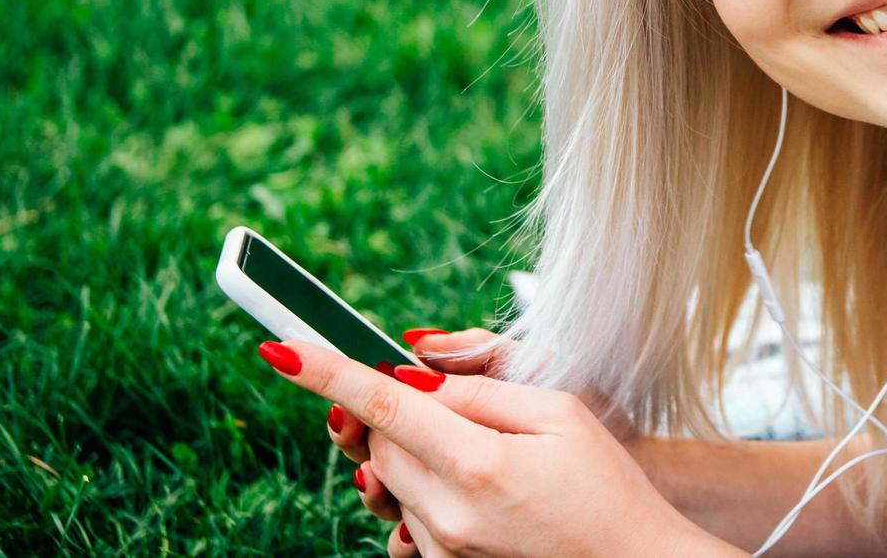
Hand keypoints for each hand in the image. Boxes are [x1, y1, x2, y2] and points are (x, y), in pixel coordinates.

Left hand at [327, 328, 649, 528]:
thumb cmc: (606, 484)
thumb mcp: (558, 412)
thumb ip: (478, 390)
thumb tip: (411, 374)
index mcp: (478, 463)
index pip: (383, 404)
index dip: (328, 372)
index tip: (280, 348)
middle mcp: (448, 513)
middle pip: (379, 440)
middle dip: (397, 409)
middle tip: (448, 400)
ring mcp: (443, 547)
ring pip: (390, 477)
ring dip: (415, 452)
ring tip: (479, 453)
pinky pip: (408, 516)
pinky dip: (426, 490)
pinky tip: (478, 491)